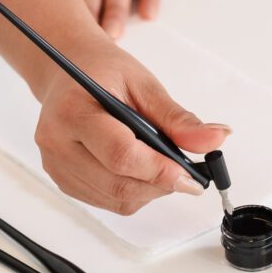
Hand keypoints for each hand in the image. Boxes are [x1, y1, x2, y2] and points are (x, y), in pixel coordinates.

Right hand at [34, 37, 230, 215]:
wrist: (70, 71)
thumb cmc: (103, 72)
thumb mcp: (143, 84)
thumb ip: (177, 118)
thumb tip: (215, 138)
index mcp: (73, 111)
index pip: (120, 154)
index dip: (159, 169)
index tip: (190, 175)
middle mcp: (57, 143)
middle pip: (118, 183)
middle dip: (160, 184)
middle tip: (187, 175)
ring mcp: (56, 165)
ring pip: (115, 198)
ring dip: (149, 191)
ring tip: (163, 165)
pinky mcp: (62, 180)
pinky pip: (106, 200)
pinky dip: (132, 191)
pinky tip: (140, 169)